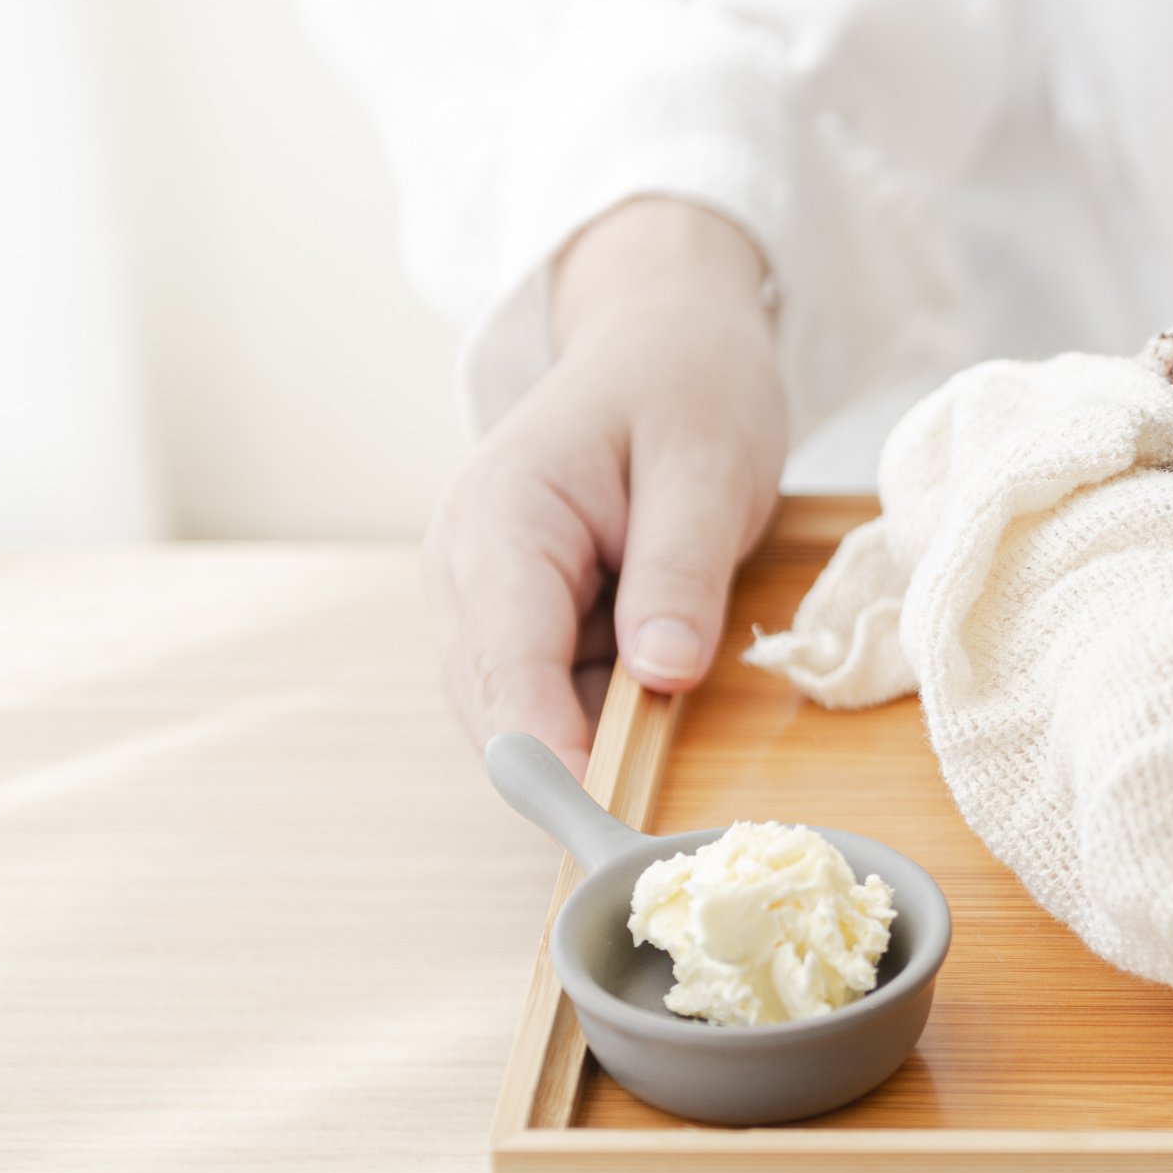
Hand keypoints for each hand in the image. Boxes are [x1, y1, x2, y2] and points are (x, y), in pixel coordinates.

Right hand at [421, 197, 786, 773]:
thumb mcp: (706, 469)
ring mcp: (483, 592)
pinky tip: (646, 725)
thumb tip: (662, 672)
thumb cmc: (688, 387)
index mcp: (501, 516)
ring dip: (580, 743)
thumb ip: (680, 571)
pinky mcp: (516, 614)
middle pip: (494, 701)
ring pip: (515, 708)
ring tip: (655, 778)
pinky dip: (592, 717)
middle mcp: (466, 562)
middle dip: (562, 763)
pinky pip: (545, 690)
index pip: (507, 658)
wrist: (667, 339)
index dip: (549, 747)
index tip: (594, 815)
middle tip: (639, 833)